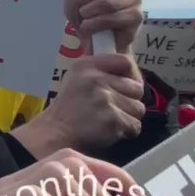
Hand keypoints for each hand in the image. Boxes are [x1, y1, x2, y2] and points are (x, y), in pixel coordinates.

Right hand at [17, 54, 143, 155]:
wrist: (56, 133)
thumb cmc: (68, 108)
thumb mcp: (76, 78)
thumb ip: (99, 71)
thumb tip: (128, 72)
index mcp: (87, 66)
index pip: (125, 62)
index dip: (130, 76)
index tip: (125, 86)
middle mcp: (97, 79)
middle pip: (137, 88)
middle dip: (129, 100)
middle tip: (114, 108)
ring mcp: (106, 99)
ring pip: (138, 108)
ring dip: (128, 117)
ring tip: (110, 120)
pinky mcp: (113, 120)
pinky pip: (135, 126)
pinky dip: (126, 131)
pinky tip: (110, 130)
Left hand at [65, 0, 143, 54]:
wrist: (92, 40)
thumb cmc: (85, 14)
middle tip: (81, 6)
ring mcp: (135, 0)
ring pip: (110, 2)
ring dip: (91, 12)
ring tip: (84, 17)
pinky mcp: (137, 18)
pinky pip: (117, 18)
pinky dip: (97, 23)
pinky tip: (90, 26)